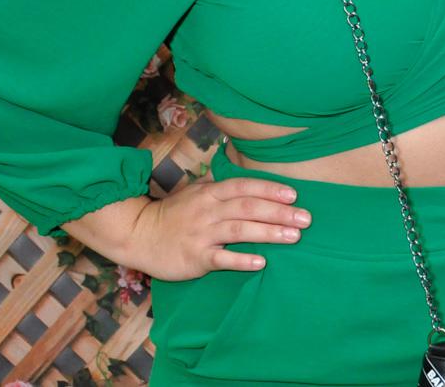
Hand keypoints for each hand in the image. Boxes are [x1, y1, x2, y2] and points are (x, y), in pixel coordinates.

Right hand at [128, 177, 310, 280]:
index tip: (294, 196)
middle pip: (249, 208)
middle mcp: (208, 211)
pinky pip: (221, 259)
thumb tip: (252, 183)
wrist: (138, 235)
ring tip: (294, 237)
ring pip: (240, 231)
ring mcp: (201, 234)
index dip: (270, 190)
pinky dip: (241, 260)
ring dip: (269, 233)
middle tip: (306, 219)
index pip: (245, 187)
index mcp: (210, 193)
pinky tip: (261, 262)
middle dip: (280, 212)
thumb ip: (221, 188)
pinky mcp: (194, 258)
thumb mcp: (196, 193)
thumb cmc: (173, 214)